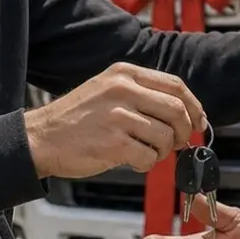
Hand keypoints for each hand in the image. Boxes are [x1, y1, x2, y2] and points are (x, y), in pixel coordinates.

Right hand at [25, 62, 202, 178]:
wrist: (41, 138)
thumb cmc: (75, 119)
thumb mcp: (107, 90)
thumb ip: (141, 94)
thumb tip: (181, 112)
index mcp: (125, 74)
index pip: (176, 85)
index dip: (193, 106)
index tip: (198, 122)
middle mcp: (123, 90)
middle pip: (177, 110)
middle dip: (184, 132)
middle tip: (177, 143)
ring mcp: (118, 116)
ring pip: (165, 136)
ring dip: (163, 152)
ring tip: (147, 153)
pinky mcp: (113, 142)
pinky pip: (149, 157)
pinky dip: (147, 164)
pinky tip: (133, 161)